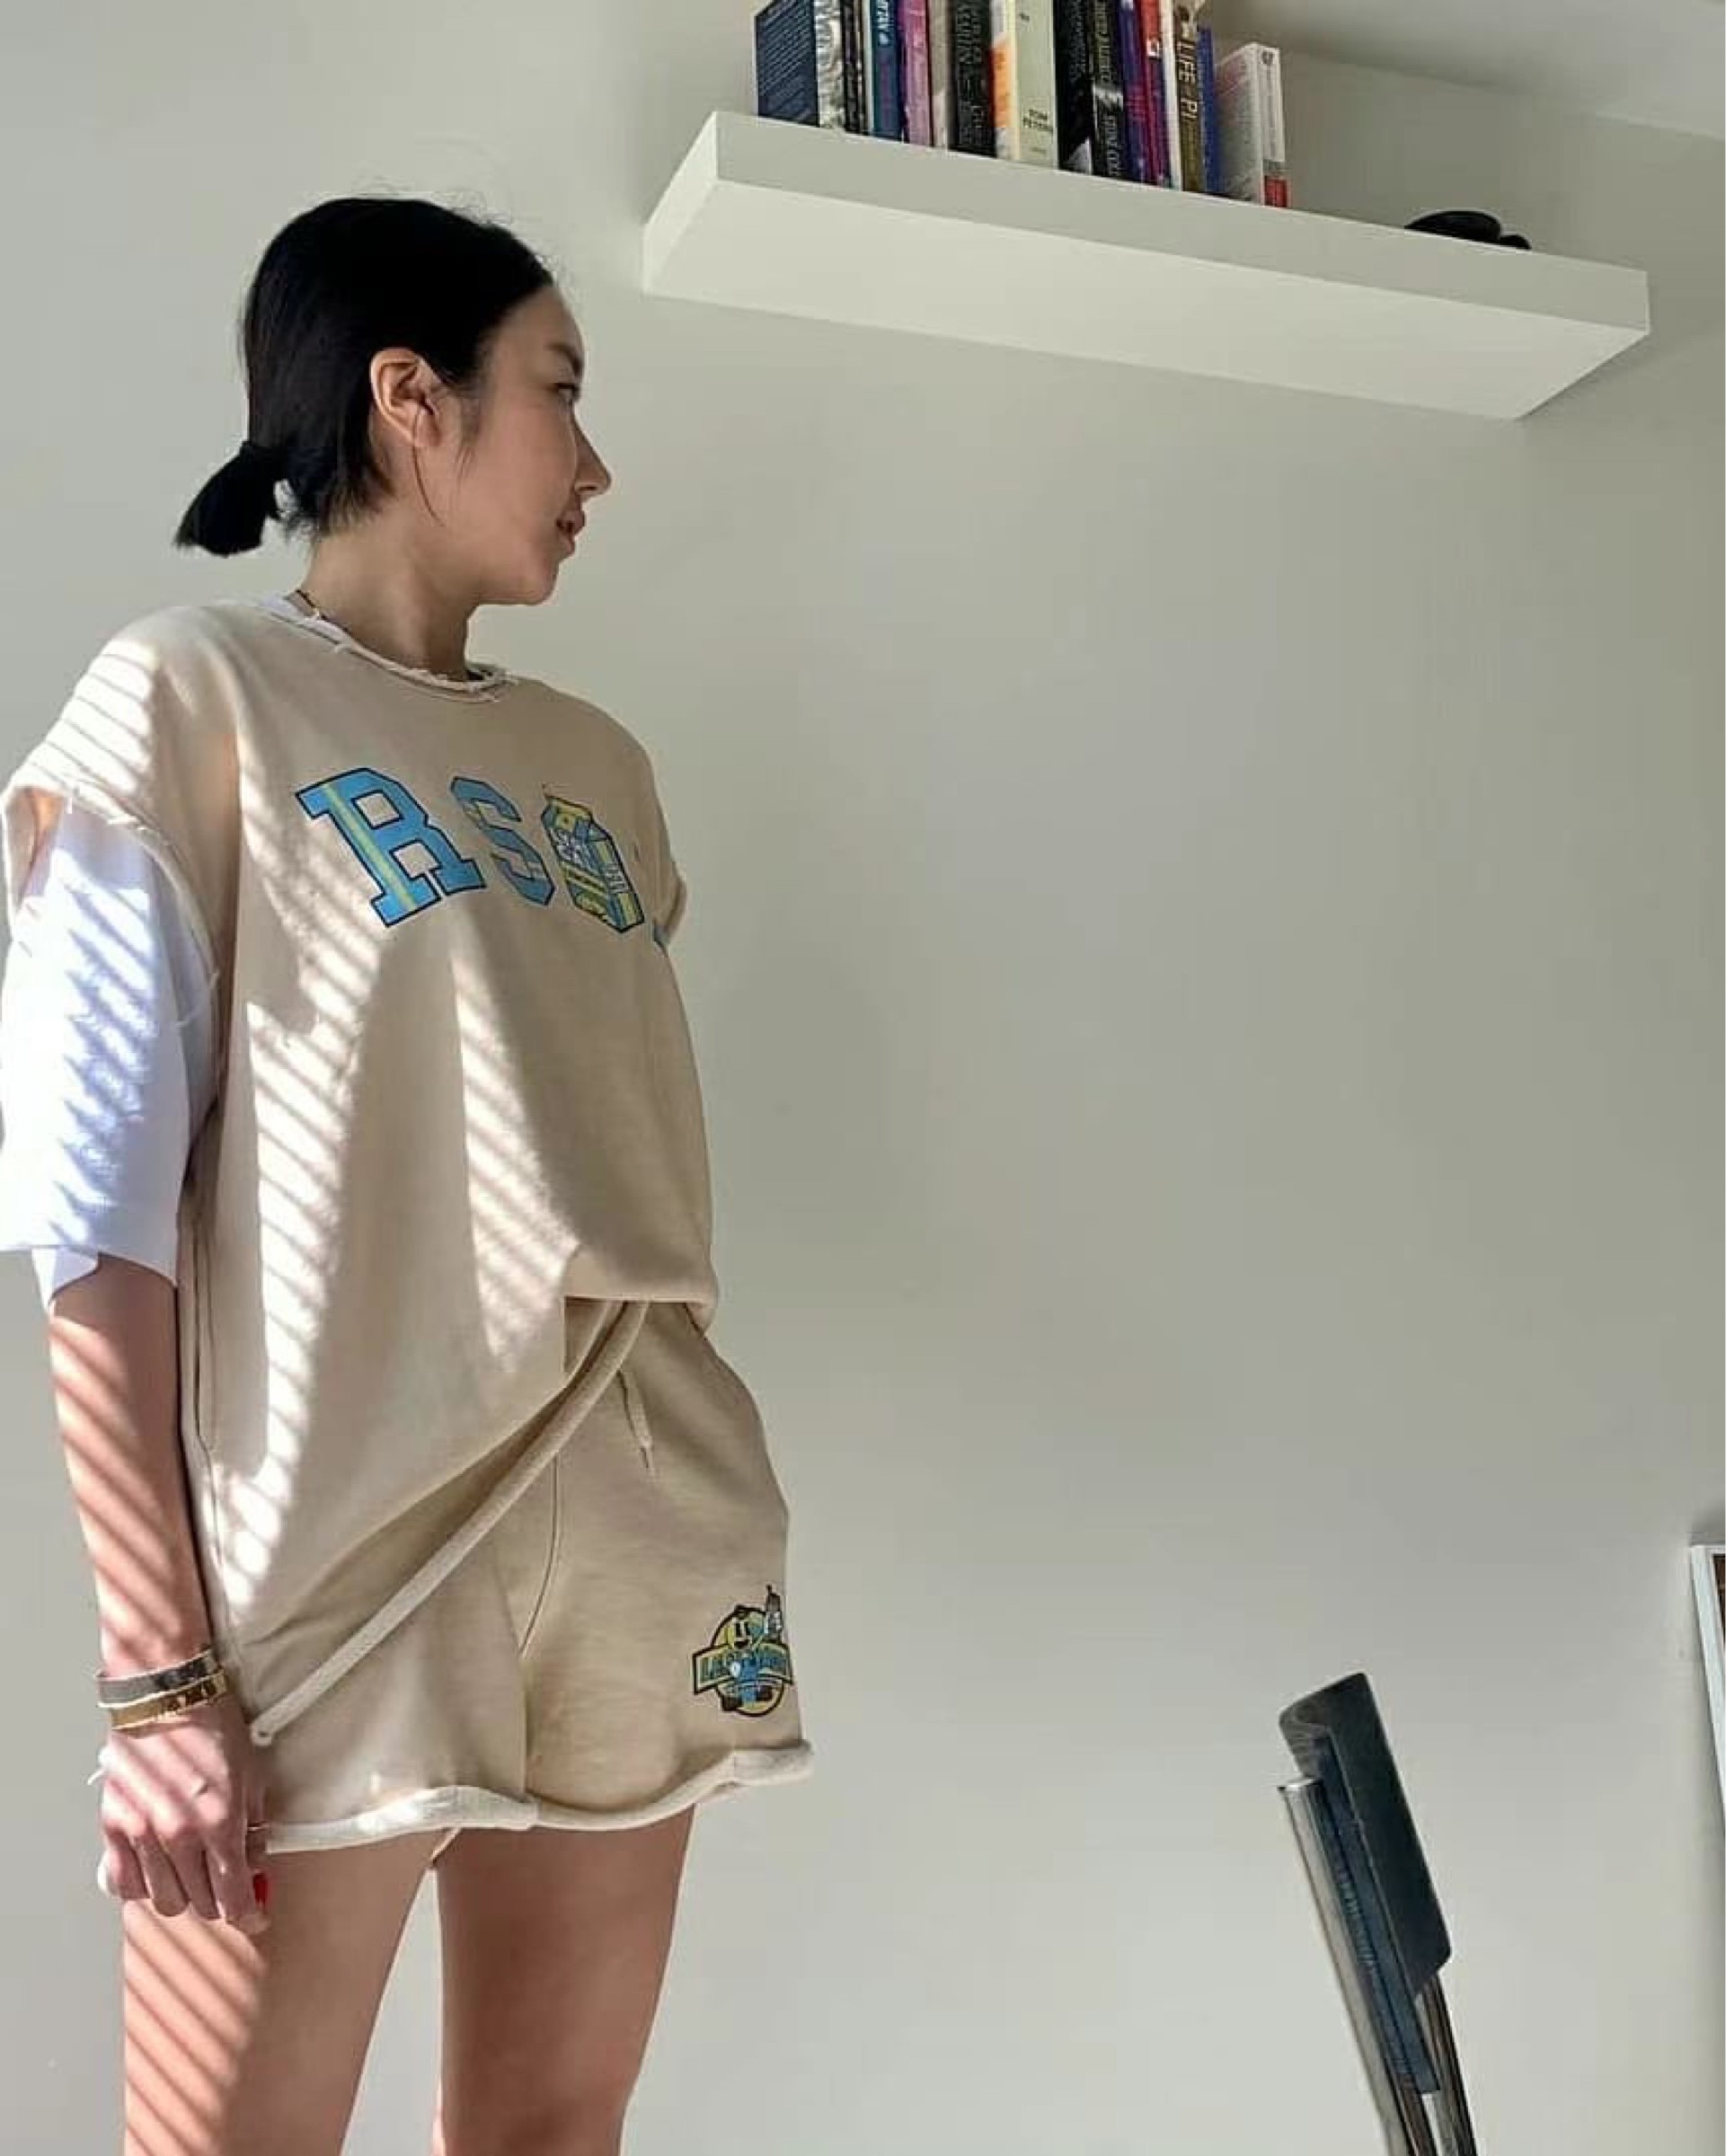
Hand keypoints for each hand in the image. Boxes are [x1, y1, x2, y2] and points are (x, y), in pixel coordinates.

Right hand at [96, 1687, 270, 1933]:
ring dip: (182, 1894)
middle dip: (219, 1900)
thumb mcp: (253, 1778)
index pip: (234, 1896)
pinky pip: (124, 1884)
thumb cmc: (213, 1730)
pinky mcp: (114, 1829)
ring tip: (192, 1873)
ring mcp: (142, 1836)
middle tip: (225, 1884)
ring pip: (162, 1901)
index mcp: (219, 1823)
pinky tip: (157, 1871)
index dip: (249, 1915)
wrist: (168, 1698)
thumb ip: (254, 1829)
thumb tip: (255, 1866)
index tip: (255, 1917)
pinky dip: (142, 1887)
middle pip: (199, 1904)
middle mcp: (178, 1837)